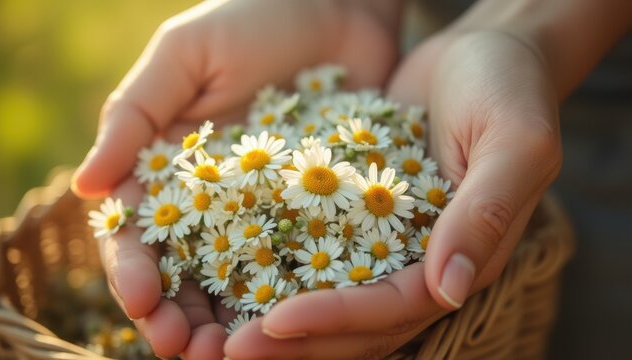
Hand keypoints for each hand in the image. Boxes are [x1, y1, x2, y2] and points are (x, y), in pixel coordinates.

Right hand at [72, 0, 400, 357]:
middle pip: (188, 272)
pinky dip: (293, 298)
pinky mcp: (321, 211)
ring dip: (230, 321)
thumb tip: (85, 188)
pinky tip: (291, 326)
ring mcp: (269, 211)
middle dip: (179, 313)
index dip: (136, 269)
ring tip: (227, 356)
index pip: (142, 233)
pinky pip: (304, 261)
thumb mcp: (185, 56)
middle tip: (183, 348)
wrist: (338, 8)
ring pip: (241, 281)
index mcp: (172, 169)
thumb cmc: (254, 20)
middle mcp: (217, 200)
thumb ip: (135, 117)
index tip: (143, 299)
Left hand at [223, 31, 561, 358]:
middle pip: (355, 321)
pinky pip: (317, 250)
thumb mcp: (514, 141)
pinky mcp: (360, 215)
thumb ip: (486, 212)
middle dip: (294, 340)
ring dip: (277, 320)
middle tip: (226, 351)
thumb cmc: (508, 88)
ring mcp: (388, 241)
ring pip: (330, 298)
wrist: (481, 55)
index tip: (274, 322)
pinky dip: (278, 269)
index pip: (394, 306)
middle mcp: (422, 262)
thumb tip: (450, 289)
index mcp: (463, 257)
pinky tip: (229, 271)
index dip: (336, 318)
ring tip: (215, 333)